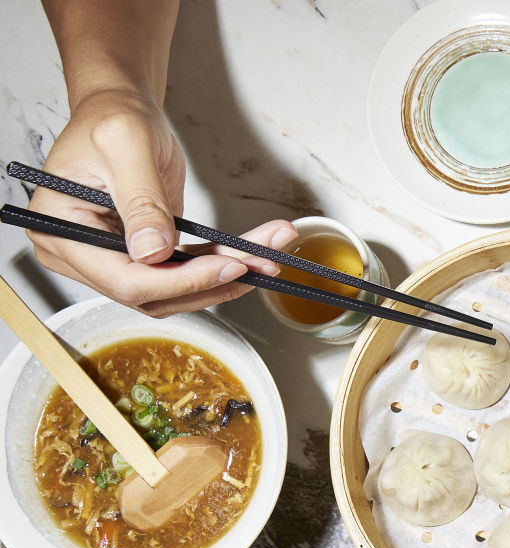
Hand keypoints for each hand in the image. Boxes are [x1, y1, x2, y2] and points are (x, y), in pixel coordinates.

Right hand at [27, 88, 296, 316]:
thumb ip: (141, 201)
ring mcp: (112, 260)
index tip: (230, 265)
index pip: (126, 281)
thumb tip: (152, 251)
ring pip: (175, 290)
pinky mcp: (141, 257)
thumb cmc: (113, 118)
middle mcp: (81, 256)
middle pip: (153, 293)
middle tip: (262, 262)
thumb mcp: (126, 146)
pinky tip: (251, 255)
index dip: (181, 281)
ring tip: (267, 258)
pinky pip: (183, 273)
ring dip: (225, 277)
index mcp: (60, 232)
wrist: (121, 110)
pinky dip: (219, 265)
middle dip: (213, 280)